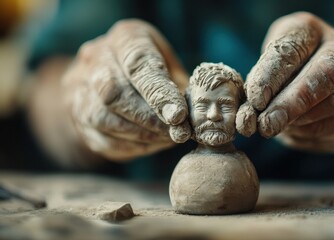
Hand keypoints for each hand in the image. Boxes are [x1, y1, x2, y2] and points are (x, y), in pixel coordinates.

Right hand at [62, 19, 190, 160]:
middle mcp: (95, 57)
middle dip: (149, 118)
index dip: (159, 93)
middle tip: (176, 133)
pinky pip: (100, 137)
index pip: (138, 64)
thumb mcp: (171, 64)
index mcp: (125, 37)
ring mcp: (78, 86)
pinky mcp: (76, 114)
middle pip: (113, 91)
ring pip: (102, 117)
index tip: (178, 116)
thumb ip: (179, 85)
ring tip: (167, 140)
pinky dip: (130, 146)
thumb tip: (193, 115)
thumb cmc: (152, 68)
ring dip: (140, 134)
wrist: (112, 75)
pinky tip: (152, 144)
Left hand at [237, 12, 333, 152]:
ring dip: (300, 121)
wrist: (324, 85)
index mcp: (310, 30)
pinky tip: (293, 131)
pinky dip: (310, 132)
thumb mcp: (268, 69)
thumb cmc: (284, 73)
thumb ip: (259, 88)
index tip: (255, 100)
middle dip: (292, 103)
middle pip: (324, 74)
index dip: (272, 75)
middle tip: (267, 124)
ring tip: (276, 128)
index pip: (292, 49)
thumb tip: (249, 118)